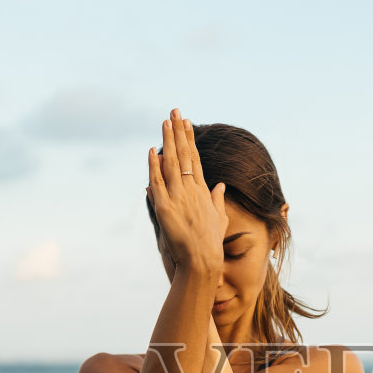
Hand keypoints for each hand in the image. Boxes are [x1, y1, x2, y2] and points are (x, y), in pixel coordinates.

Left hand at [148, 108, 227, 272]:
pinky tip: (152, 150)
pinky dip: (154, 166)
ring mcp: (178, 197)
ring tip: (165, 122)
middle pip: (183, 155)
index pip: (194, 159)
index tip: (186, 123)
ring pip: (171, 163)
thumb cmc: (211, 243)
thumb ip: (218, 200)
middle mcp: (191, 190)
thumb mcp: (219, 219)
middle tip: (174, 112)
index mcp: (203, 191)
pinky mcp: (165, 208)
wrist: (202, 260)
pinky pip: (158, 182)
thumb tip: (220, 186)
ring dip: (167, 141)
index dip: (189, 140)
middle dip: (178, 131)